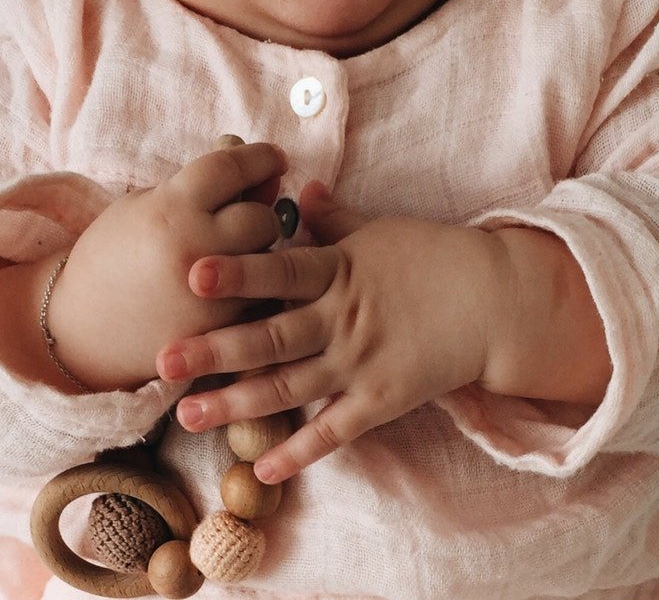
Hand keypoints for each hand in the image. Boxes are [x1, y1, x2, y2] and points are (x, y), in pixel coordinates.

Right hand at [48, 141, 287, 391]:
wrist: (83, 331)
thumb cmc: (114, 259)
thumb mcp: (146, 206)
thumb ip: (205, 186)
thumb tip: (266, 169)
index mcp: (169, 209)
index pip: (231, 167)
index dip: (259, 157)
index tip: (274, 157)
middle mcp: (194, 250)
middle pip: (262, 217)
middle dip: (258, 215)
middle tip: (241, 221)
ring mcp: (210, 295)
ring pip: (271, 263)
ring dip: (258, 255)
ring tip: (228, 257)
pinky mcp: (221, 333)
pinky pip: (264, 301)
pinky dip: (254, 292)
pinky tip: (230, 290)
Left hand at [156, 181, 520, 482]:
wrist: (496, 301)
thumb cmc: (435, 259)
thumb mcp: (382, 231)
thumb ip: (336, 219)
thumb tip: (301, 191)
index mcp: (339, 271)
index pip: (279, 272)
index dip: (237, 274)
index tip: (191, 272)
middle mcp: (343, 319)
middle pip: (269, 337)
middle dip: (214, 350)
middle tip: (163, 361)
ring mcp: (361, 363)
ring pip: (290, 388)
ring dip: (237, 405)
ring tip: (187, 417)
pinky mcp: (382, 399)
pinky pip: (335, 431)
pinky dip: (300, 451)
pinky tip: (260, 468)